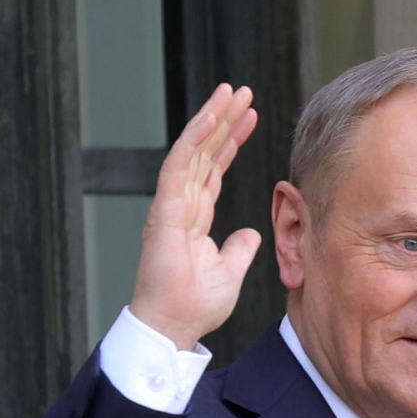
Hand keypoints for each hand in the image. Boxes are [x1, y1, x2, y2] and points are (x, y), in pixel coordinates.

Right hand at [130, 83, 261, 349]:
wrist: (173, 326)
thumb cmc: (194, 305)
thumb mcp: (230, 272)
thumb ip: (239, 248)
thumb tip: (250, 233)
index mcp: (194, 216)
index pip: (213, 168)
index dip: (230, 141)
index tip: (249, 117)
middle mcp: (181, 204)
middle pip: (204, 151)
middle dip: (223, 120)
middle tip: (242, 92)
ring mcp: (171, 204)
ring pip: (192, 150)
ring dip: (212, 118)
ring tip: (230, 92)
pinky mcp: (166, 209)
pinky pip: (180, 165)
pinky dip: (196, 138)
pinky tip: (212, 116)